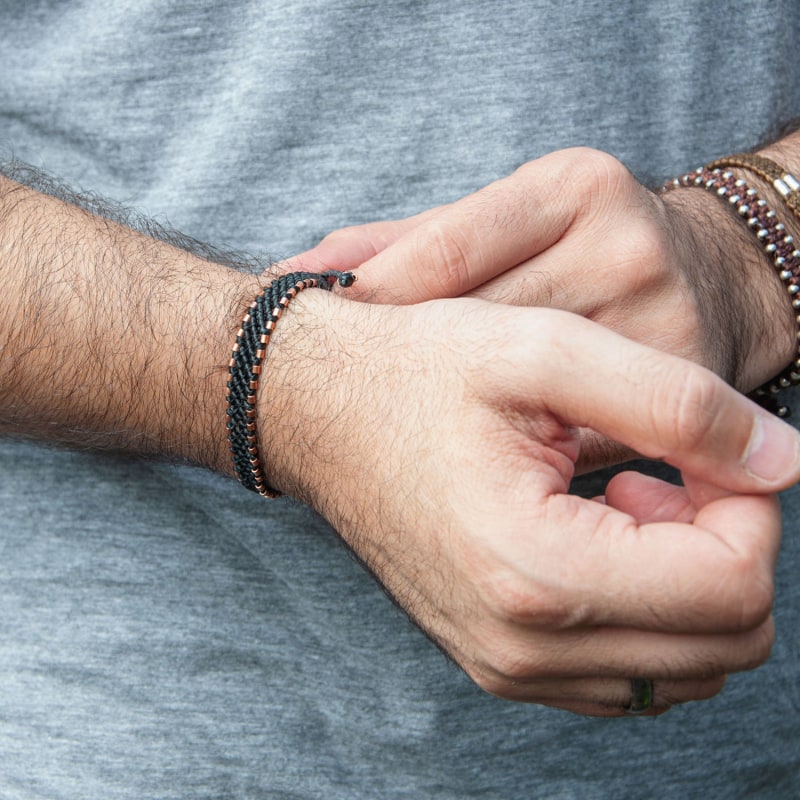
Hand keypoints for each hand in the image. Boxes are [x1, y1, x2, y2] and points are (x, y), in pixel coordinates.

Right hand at [259, 290, 799, 715]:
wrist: (316, 413)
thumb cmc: (413, 373)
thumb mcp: (543, 353)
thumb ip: (678, 405)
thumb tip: (786, 461)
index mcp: (536, 573)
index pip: (732, 591)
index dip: (751, 507)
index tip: (706, 449)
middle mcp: (521, 648)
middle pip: (721, 645)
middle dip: (728, 546)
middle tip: (675, 468)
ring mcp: (505, 667)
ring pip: (681, 669)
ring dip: (690, 580)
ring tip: (633, 497)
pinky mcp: (496, 661)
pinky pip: (623, 672)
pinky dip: (646, 607)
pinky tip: (603, 532)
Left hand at [297, 148, 795, 468]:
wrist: (708, 282)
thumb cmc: (582, 246)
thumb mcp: (510, 217)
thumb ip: (411, 243)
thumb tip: (299, 270)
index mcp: (577, 189)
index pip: (448, 248)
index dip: (374, 293)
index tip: (317, 330)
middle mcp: (626, 250)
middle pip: (482, 321)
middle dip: (403, 360)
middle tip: (331, 394)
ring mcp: (661, 324)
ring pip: (525, 389)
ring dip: (449, 415)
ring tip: (390, 438)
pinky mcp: (678, 392)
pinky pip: (571, 437)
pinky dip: (516, 450)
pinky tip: (468, 461)